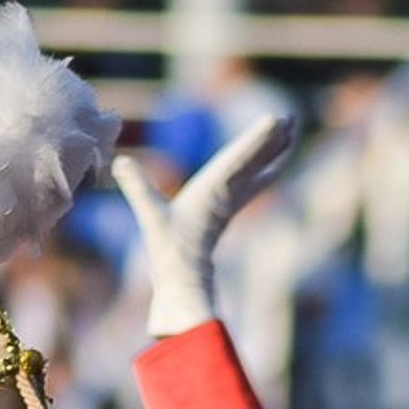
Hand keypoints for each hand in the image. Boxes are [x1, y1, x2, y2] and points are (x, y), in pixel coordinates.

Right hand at [110, 117, 294, 337]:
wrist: (183, 290)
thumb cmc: (169, 254)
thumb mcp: (150, 218)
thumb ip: (137, 188)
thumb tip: (118, 162)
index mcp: (213, 190)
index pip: (239, 158)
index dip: (256, 138)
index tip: (276, 120)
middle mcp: (226, 195)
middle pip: (254, 162)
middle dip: (270, 140)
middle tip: (290, 118)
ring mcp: (227, 206)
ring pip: (256, 173)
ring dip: (271, 154)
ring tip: (287, 135)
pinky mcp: (224, 215)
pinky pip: (249, 187)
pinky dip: (262, 173)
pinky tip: (268, 170)